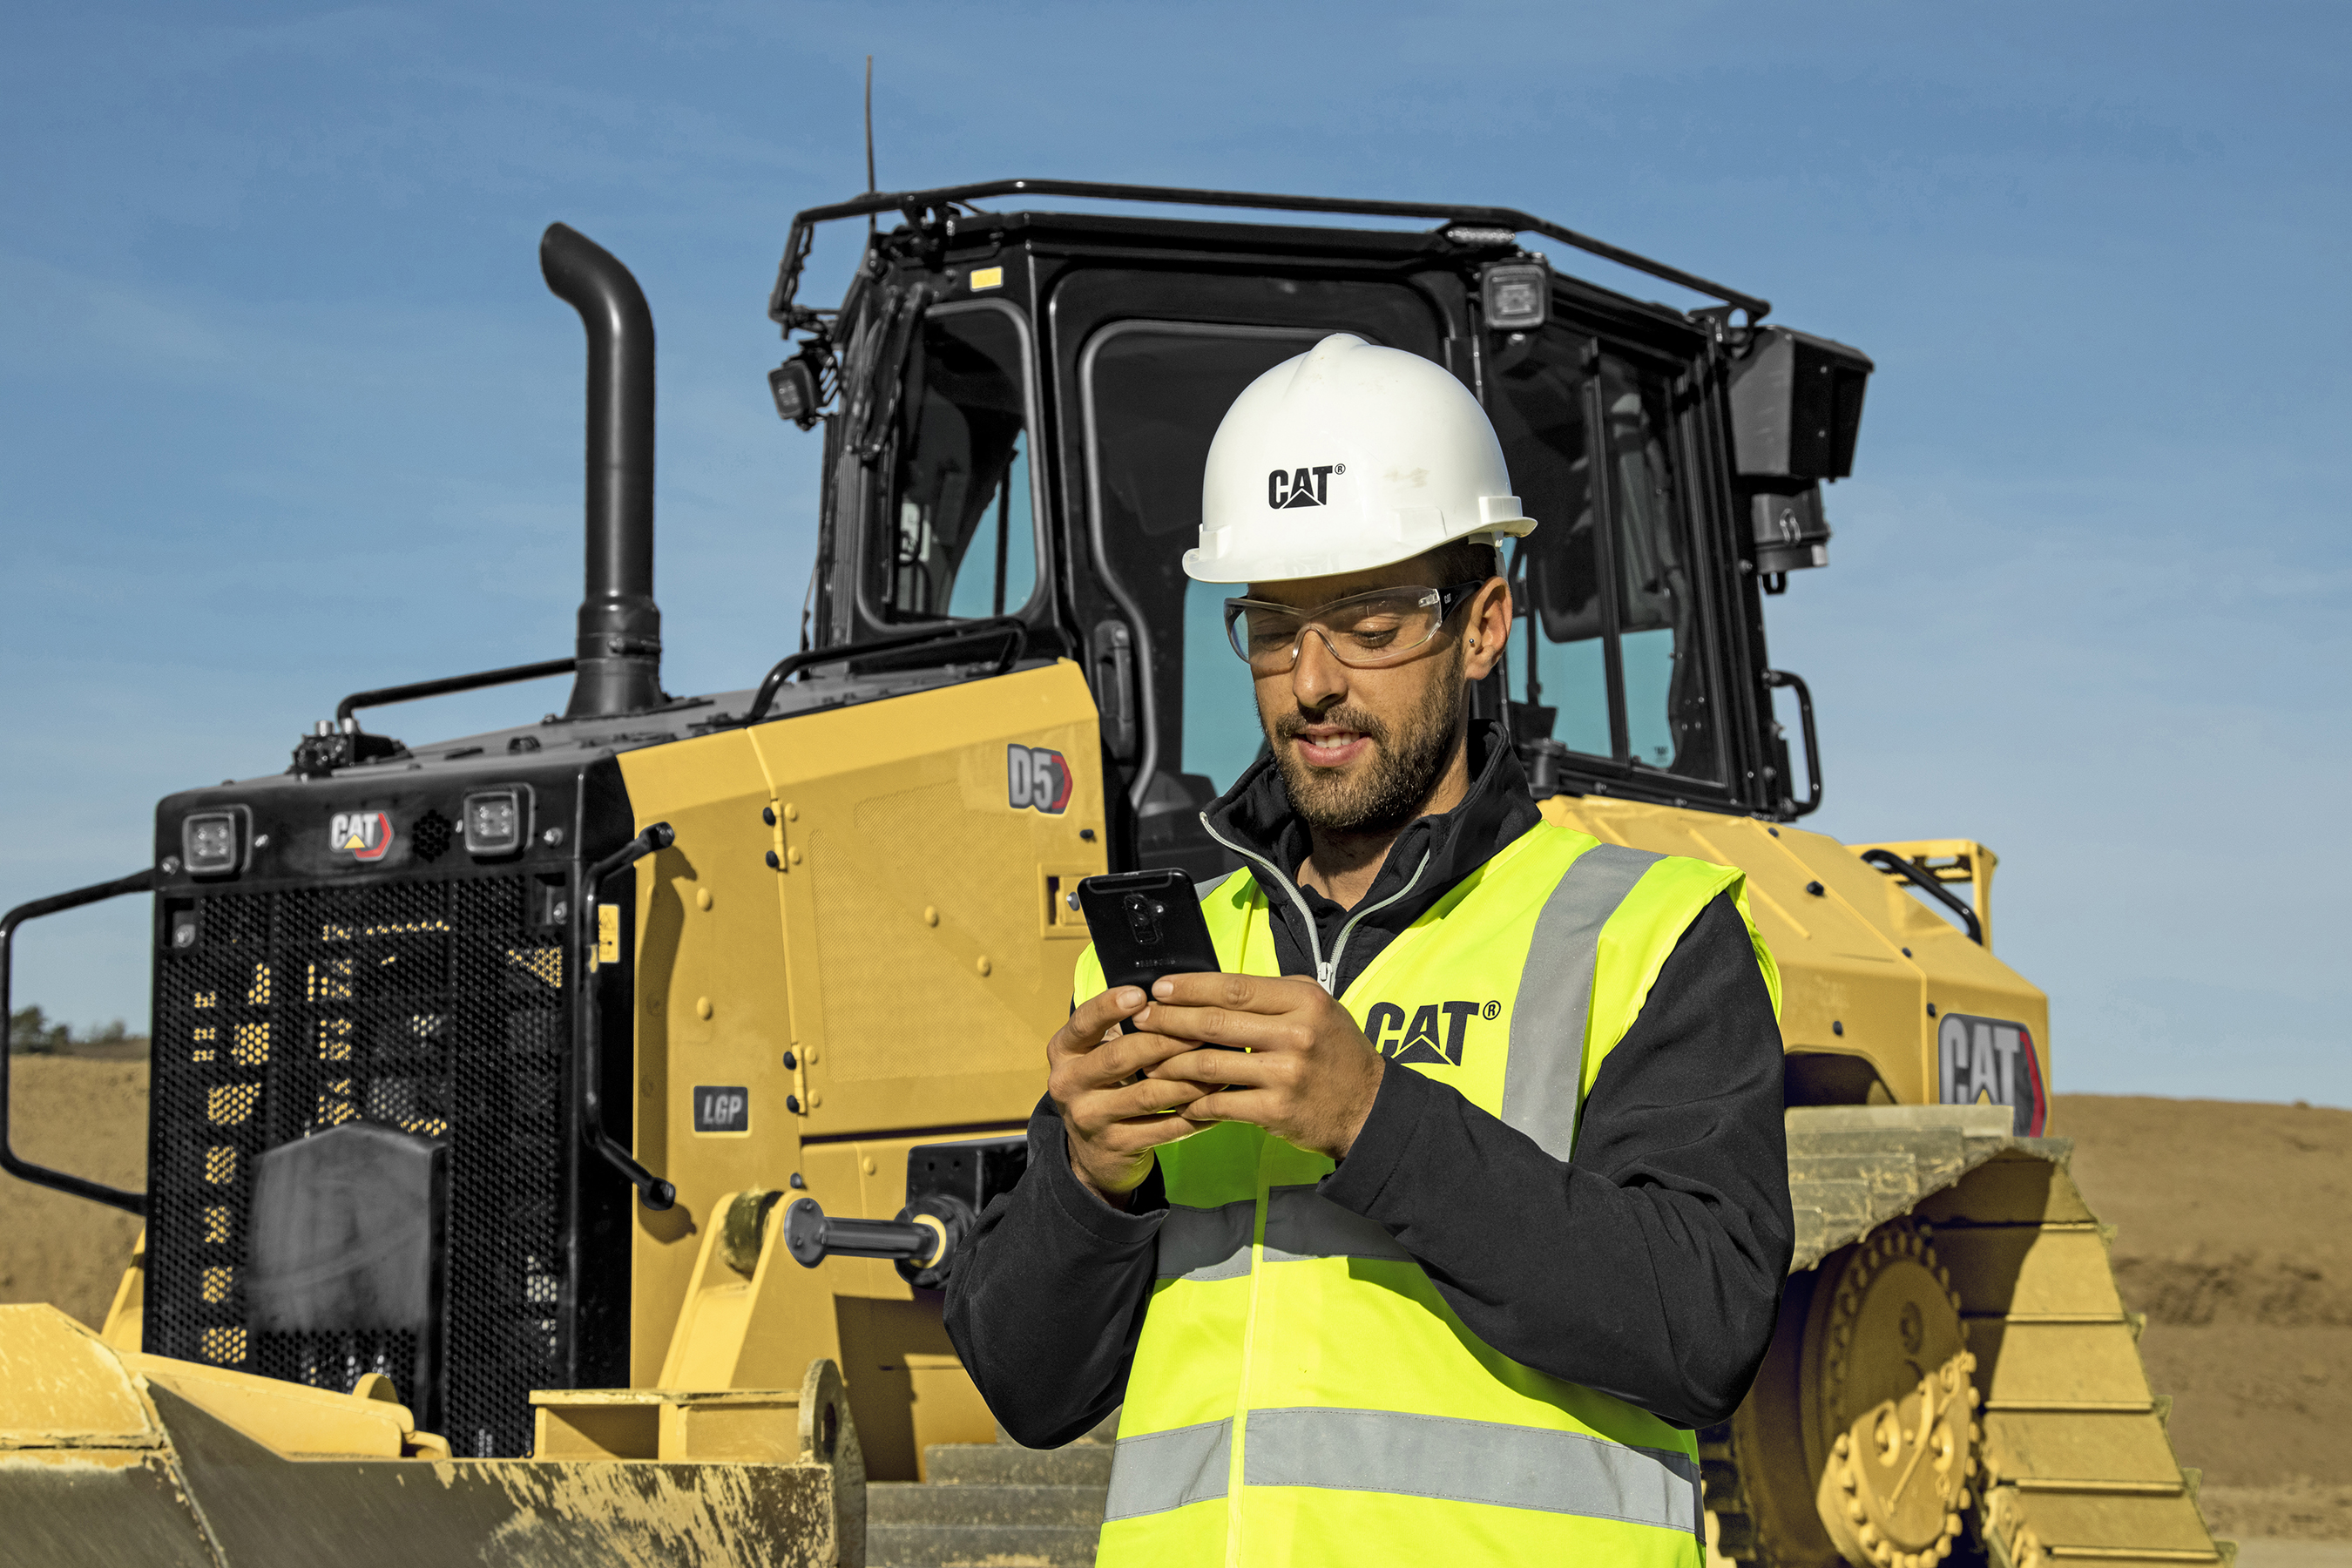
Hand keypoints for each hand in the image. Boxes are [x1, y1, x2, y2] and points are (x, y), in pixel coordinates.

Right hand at [1048, 985, 1213, 1205]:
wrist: (1092, 1153)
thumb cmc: (1106, 1085)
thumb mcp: (1097, 1054)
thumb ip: (1121, 1028)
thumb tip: (1173, 997)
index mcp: (1063, 1051)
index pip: (1083, 1022)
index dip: (1110, 1006)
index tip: (1141, 994)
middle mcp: (1067, 1084)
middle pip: (1120, 1057)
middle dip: (1165, 1041)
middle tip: (1202, 1030)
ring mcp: (1090, 1118)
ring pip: (1148, 1094)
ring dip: (1189, 1078)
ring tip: (1219, 1064)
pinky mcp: (1116, 1145)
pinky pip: (1164, 1128)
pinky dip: (1195, 1114)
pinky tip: (1217, 1100)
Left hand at [1138, 973, 1386, 1159]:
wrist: (1369, 1109)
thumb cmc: (1336, 1052)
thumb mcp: (1318, 1009)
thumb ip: (1274, 995)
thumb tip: (1213, 986)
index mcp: (1304, 1000)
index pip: (1235, 987)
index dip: (1191, 987)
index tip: (1160, 988)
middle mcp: (1296, 1034)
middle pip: (1216, 1023)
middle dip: (1170, 1021)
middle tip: (1142, 1019)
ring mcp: (1285, 1074)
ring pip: (1210, 1065)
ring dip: (1172, 1064)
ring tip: (1149, 1062)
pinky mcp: (1276, 1111)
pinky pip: (1221, 1105)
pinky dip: (1194, 1103)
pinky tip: (1179, 1101)